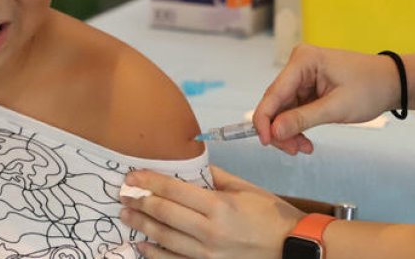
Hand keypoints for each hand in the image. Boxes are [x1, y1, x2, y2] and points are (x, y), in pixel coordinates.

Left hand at [120, 166, 302, 258]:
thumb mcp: (246, 189)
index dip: (149, 182)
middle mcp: (210, 232)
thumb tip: (191, 166)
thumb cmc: (272, 216)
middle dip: (139, 202)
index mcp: (220, 206)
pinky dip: (154, 253)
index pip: (174, 190)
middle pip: (164, 213)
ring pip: (164, 238)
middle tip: (123, 194)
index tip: (132, 176)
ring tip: (126, 215)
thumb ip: (216, 177)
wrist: (292, 248)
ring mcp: (207, 255)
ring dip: (141, 225)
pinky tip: (142, 245)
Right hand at [253, 45, 399, 154]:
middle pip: (275, 104)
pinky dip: (297, 128)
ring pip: (282, 111)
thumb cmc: (370, 88)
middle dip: (281, 130)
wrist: (391, 83)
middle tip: (294, 150)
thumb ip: (302, 119)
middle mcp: (298, 66)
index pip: (273, 93)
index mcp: (303, 61)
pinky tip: (306, 141)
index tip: (266, 142)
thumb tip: (273, 131)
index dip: (264, 120)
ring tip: (304, 148)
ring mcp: (302, 77)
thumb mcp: (336, 108)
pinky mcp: (307, 89)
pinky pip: (293, 112)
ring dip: (289, 132)